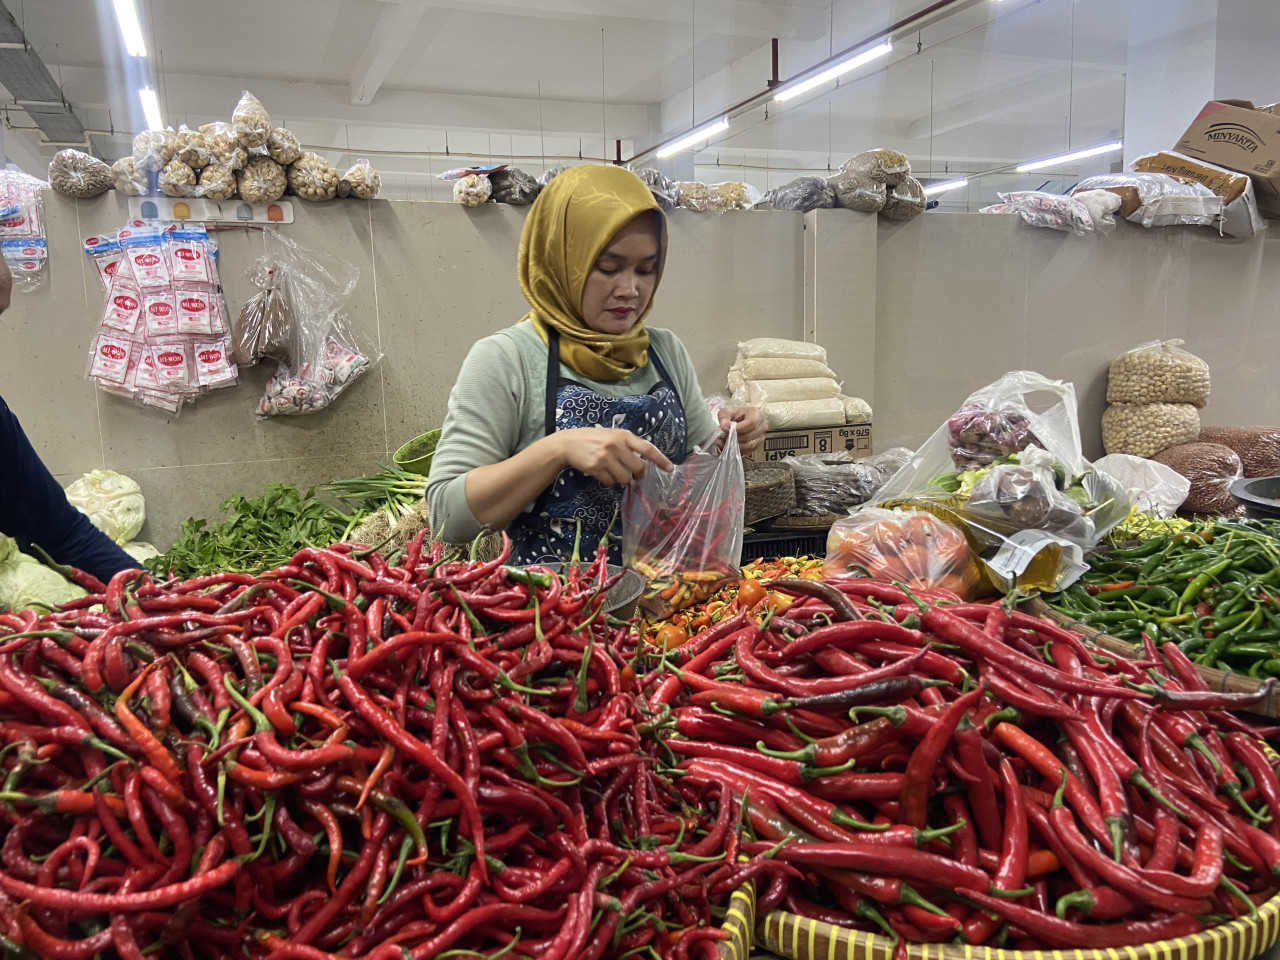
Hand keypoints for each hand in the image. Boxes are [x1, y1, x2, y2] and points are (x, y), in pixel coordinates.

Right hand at [554, 427, 673, 486]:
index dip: (660, 459)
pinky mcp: (596, 468)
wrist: (568, 443)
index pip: (647, 448)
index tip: (670, 469)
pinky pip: (610, 483)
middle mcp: (616, 445)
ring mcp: (605, 457)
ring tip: (615, 473)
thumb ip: (627, 445)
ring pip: (625, 478)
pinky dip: (609, 482)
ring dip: (623, 480)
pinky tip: (603, 474)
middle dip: (639, 475)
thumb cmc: (594, 439)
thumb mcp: (612, 435)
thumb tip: (644, 461)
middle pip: (638, 468)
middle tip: (634, 475)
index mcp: (623, 435)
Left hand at [718, 405, 767, 452]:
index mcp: (757, 414)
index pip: (751, 423)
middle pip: (749, 436)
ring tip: (724, 442)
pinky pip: (747, 451)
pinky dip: (737, 450)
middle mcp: (762, 426)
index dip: (738, 428)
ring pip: (749, 445)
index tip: (726, 430)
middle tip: (722, 437)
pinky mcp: (757, 446)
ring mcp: (761, 437)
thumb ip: (724, 417)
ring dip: (735, 445)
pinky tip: (729, 446)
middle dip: (734, 438)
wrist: (741, 420)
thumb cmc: (735, 415)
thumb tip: (724, 427)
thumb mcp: (727, 411)